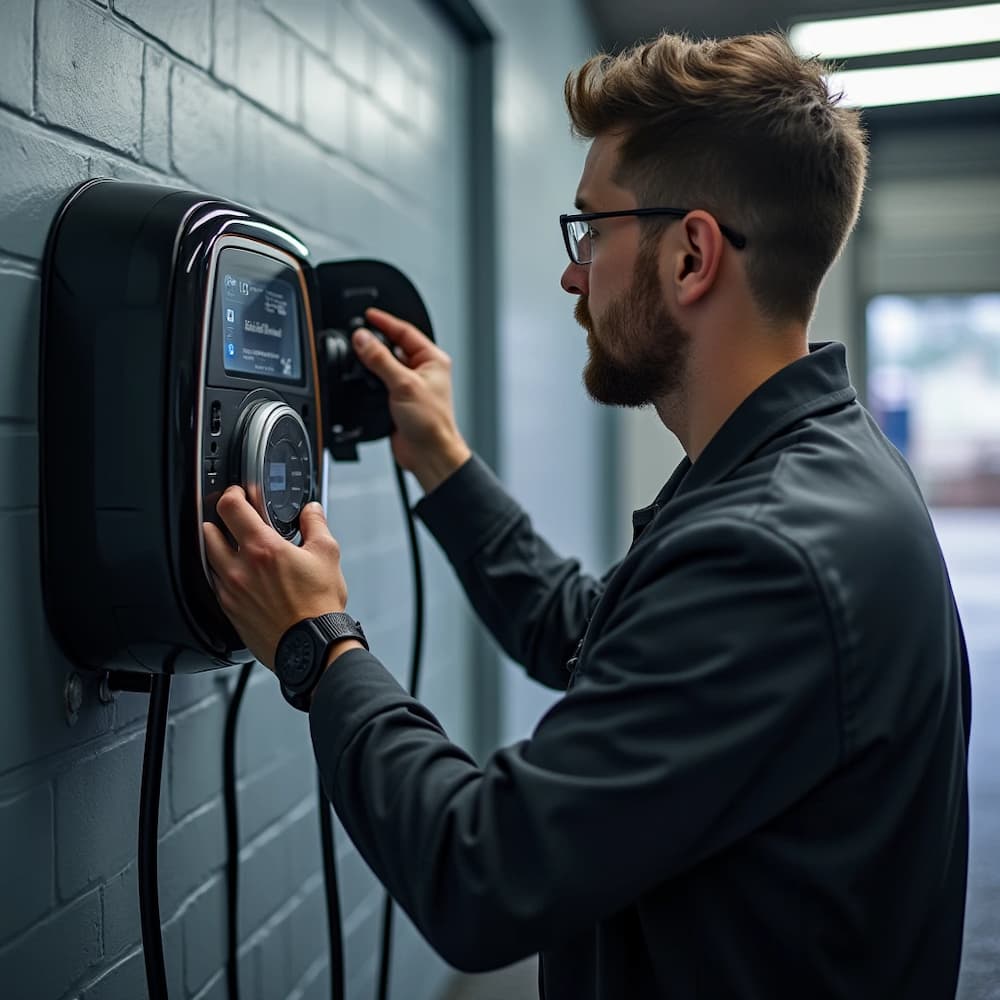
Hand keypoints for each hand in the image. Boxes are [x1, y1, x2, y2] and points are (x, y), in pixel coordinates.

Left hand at [203, 488, 347, 667]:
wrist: (312, 646)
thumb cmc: (319, 607)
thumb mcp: (327, 555)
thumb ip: (316, 525)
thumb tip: (311, 511)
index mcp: (263, 549)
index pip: (231, 508)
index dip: (232, 494)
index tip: (239, 495)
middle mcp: (240, 569)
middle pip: (209, 531)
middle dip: (219, 521)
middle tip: (233, 520)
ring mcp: (231, 592)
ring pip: (209, 559)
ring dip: (217, 548)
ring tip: (235, 547)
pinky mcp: (230, 612)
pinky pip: (215, 585)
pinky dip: (222, 575)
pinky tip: (239, 576)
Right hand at [353, 307, 470, 492]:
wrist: (429, 454)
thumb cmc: (431, 423)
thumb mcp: (404, 385)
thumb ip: (381, 360)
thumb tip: (363, 339)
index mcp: (433, 360)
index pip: (405, 331)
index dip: (385, 321)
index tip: (368, 315)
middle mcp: (423, 371)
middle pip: (394, 346)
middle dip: (376, 340)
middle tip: (357, 334)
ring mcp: (411, 386)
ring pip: (386, 364)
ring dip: (372, 360)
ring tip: (356, 353)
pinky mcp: (400, 400)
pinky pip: (382, 382)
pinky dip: (370, 378)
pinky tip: (361, 377)